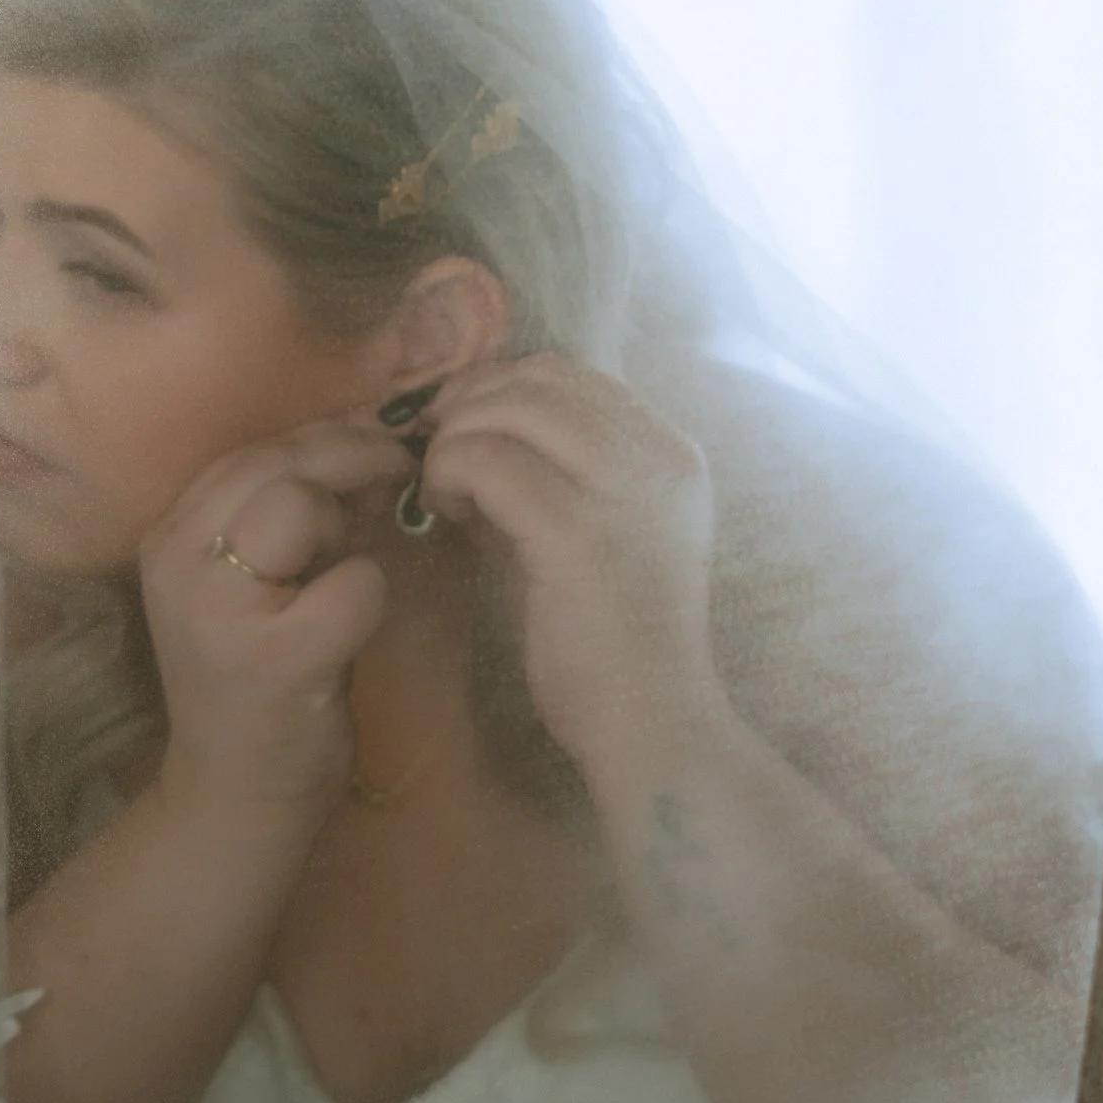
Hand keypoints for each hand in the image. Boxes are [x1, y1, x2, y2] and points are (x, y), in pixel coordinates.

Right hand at [137, 422, 406, 838]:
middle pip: (274, 464)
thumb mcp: (248, 584)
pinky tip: (357, 620)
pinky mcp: (276, 660)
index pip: (246, 453)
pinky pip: (354, 583)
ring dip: (351, 519)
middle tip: (398, 469)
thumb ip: (285, 518)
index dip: (319, 440)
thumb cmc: (254, 682)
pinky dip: (372, 590)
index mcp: (167, 539)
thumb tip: (365, 446)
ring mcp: (221, 612)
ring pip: (301, 505)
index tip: (367, 454)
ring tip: (360, 548)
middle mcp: (177, 564)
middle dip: (351, 454)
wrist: (232, 793)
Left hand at [414, 356, 720, 780]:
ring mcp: (624, 490)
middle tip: (432, 449)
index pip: (572, 376)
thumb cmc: (613, 644)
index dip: (501, 387)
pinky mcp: (577, 532)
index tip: (459, 426)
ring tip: (441, 489)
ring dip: (456, 437)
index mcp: (670, 454)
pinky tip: (443, 513)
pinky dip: (449, 475)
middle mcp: (658, 457)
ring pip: (510, 410)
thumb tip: (471, 433)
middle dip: (470, 402)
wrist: (653, 726)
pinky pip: (486, 463)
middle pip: (540, 379)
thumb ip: (550, 477)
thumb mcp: (591, 535)